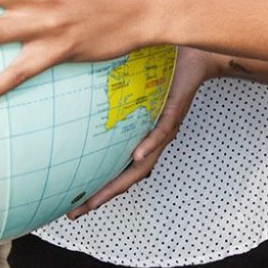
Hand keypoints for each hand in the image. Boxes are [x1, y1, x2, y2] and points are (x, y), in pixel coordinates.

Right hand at [66, 46, 216, 218]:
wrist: (195, 54)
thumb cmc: (161, 68)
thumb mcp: (129, 84)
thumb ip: (107, 92)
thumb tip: (72, 92)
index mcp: (141, 137)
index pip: (117, 168)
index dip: (97, 186)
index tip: (73, 202)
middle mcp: (152, 140)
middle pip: (126, 177)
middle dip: (101, 197)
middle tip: (75, 212)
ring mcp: (164, 129)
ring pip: (143, 165)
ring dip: (120, 183)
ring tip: (98, 198)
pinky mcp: (175, 111)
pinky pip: (162, 132)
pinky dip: (149, 146)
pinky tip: (136, 156)